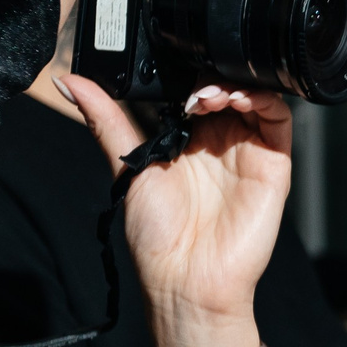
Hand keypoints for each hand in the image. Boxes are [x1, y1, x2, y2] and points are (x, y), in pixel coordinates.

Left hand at [56, 75, 290, 346]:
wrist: (185, 279)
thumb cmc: (157, 236)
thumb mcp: (126, 164)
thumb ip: (105, 120)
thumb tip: (68, 82)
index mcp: (189, 138)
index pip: (195, 86)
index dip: (186, 71)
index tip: (169, 67)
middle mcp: (221, 140)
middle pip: (227, 84)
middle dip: (211, 73)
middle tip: (190, 86)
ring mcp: (248, 150)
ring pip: (255, 94)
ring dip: (235, 81)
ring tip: (208, 94)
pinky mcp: (273, 164)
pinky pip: (279, 120)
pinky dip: (263, 99)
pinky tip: (235, 99)